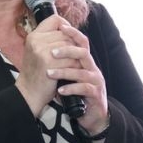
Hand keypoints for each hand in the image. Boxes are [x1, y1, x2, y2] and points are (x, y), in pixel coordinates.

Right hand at [14, 15, 80, 115]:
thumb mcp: (38, 52)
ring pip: (70, 46)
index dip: (67, 26)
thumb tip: (70, 29)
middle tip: (75, 56)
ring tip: (75, 64)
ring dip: (76, 56)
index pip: (55, 19)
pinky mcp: (49, 62)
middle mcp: (36, 40)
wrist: (29, 93)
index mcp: (34, 36)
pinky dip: (76, 65)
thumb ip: (50, 40)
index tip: (70, 37)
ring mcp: (42, 50)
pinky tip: (73, 71)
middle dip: (74, 45)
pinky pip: (71, 59)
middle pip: (66, 34)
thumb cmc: (37, 73)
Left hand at [47, 23, 109, 138]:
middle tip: (52, 52)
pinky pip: (84, 88)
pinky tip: (60, 90)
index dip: (73, 33)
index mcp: (86, 62)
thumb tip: (47, 48)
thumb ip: (63, 63)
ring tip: (49, 73)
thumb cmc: (78, 94)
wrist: (92, 115)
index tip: (61, 27)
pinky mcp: (96, 94)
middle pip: (83, 53)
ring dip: (64, 72)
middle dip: (67, 50)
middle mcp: (93, 69)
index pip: (82, 42)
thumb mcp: (70, 75)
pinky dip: (71, 88)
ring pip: (81, 71)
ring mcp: (96, 81)